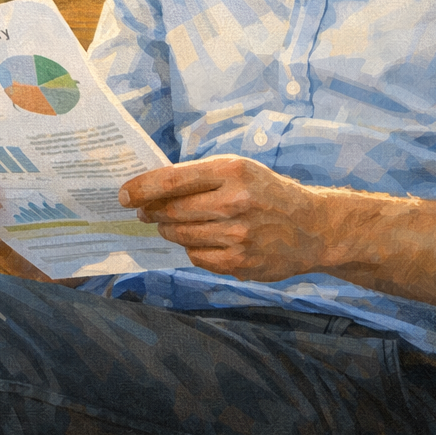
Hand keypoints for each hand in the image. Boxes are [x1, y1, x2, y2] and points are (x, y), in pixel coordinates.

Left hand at [119, 154, 321, 281]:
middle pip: (171, 211)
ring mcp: (237, 236)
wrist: (312, 228)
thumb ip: (199, 177)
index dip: (141, 188)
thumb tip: (151, 190)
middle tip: (142, 212)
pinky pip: (196, 257)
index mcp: (232, 171)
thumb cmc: (267, 193)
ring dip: (169, 230)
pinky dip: (192, 249)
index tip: (123, 195)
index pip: (172, 180)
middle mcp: (234, 202)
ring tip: (171, 224)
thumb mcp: (239, 170)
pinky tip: (203, 241)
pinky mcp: (239, 263)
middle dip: (150, 212)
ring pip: (180, 236)